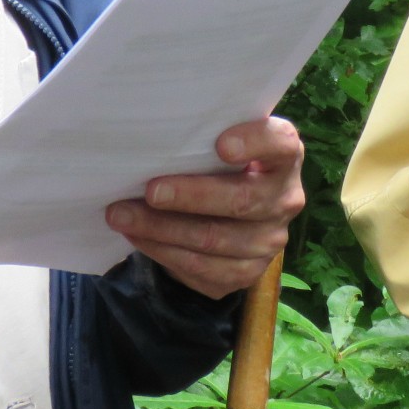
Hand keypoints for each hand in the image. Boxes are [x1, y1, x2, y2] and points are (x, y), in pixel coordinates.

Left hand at [105, 116, 305, 298]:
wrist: (232, 216)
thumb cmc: (219, 165)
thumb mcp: (221, 142)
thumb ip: (204, 136)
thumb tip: (154, 135)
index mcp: (284, 157)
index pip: (281, 144)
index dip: (254, 143)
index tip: (221, 145)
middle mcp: (285, 200)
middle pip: (241, 200)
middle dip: (190, 196)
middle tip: (150, 191)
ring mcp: (269, 241)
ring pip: (214, 239)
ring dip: (162, 229)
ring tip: (123, 215)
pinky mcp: (247, 273)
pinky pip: (201, 268)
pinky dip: (163, 251)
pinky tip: (137, 236)